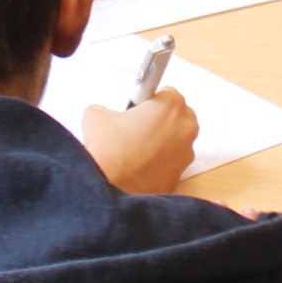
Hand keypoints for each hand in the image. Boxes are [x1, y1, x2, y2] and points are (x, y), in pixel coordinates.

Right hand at [80, 87, 196, 193]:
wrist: (109, 189)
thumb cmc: (109, 152)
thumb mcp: (96, 115)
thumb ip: (106, 109)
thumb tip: (105, 115)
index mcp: (171, 105)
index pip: (166, 93)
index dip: (148, 100)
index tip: (140, 107)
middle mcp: (185, 128)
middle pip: (177, 116)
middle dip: (158, 120)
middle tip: (136, 127)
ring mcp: (185, 154)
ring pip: (175, 142)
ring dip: (160, 143)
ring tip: (134, 150)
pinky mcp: (179, 176)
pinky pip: (171, 164)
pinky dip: (158, 164)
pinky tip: (138, 166)